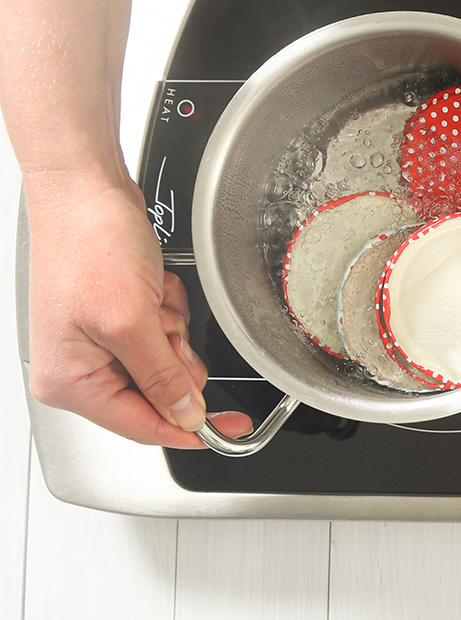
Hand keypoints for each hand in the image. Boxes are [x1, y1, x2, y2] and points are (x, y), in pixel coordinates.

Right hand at [24, 165, 251, 446]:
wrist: (87, 190)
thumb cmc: (89, 244)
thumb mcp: (131, 322)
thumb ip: (161, 378)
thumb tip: (185, 416)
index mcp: (70, 381)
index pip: (142, 426)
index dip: (190, 429)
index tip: (231, 429)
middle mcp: (80, 367)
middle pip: (160, 391)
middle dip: (175, 353)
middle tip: (162, 321)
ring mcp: (100, 342)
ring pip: (169, 359)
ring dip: (172, 325)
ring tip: (150, 296)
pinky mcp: (119, 318)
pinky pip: (165, 330)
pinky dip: (168, 307)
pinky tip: (152, 284)